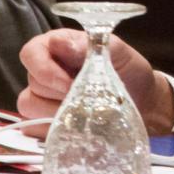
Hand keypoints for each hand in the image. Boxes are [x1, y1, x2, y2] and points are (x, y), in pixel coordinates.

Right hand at [15, 29, 173, 137]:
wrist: (143, 101)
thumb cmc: (129, 71)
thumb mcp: (118, 52)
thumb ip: (90, 45)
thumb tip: (60, 43)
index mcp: (57, 46)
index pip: (30, 54)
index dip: (45, 71)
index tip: (70, 84)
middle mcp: (45, 70)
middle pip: (33, 84)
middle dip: (60, 95)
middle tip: (87, 99)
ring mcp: (43, 97)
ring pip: (30, 107)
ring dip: (58, 113)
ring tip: (85, 113)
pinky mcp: (45, 121)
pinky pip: (35, 128)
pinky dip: (54, 130)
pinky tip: (76, 127)